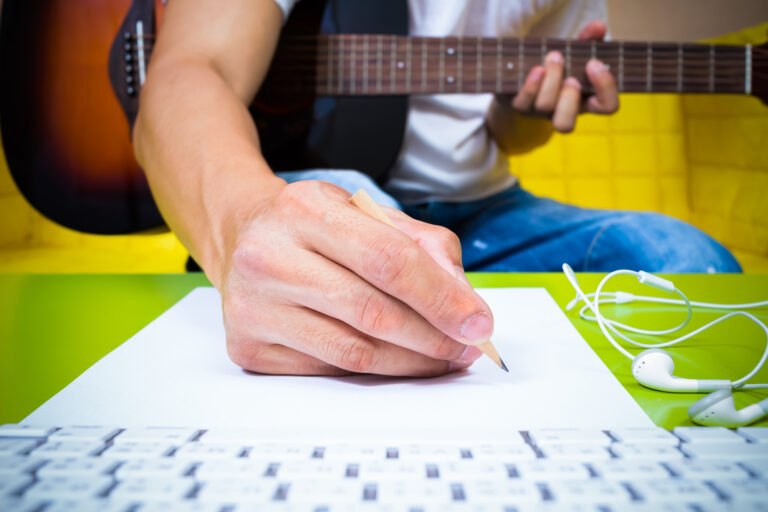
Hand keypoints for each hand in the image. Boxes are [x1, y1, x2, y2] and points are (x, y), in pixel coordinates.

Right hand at [220, 180, 492, 376]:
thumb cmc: (315, 227)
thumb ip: (424, 246)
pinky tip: (395, 360)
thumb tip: (463, 302)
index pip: (389, 260)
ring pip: (353, 352)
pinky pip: (329, 369)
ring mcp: (253, 305)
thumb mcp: (367, 212)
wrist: (243, 237)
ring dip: (410, 362)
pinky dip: (373, 371)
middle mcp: (269, 256)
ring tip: (442, 358)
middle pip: (373, 312)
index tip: (479, 323)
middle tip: (467, 347)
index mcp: (305, 209)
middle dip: (434, 337)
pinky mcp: (248, 345)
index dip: (442, 297)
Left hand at [503, 20, 618, 132]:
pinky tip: (537, 68)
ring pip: (544, 108)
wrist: (525, 72)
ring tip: (554, 57)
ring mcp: (538, 111)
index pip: (608, 106)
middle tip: (571, 77)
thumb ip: (589, 39)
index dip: (605, 88)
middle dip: (569, 98)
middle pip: (565, 124)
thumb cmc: (559, 66)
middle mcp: (561, 111)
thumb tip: (598, 27)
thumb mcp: (576, 51)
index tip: (594, 64)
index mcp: (586, 100)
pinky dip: (531, 85)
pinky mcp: (519, 103)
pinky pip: (522, 102)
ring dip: (552, 82)